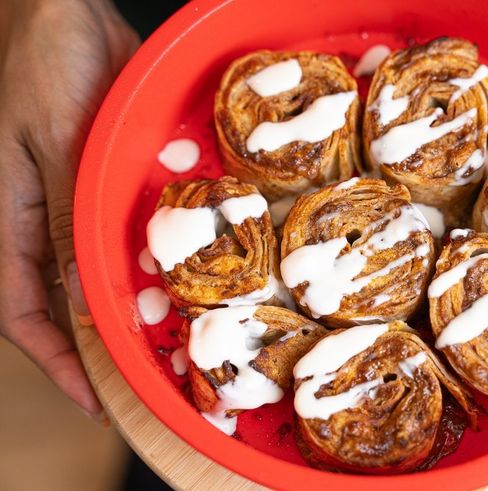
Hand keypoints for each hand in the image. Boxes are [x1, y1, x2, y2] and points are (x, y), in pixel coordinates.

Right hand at [0, 0, 138, 419]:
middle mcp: (40, 222)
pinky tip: (179, 275)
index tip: (95, 400)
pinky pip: (121, 231)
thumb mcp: (54, 142)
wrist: (64, 12)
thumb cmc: (40, 62)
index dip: (56, 363)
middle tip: (145, 379)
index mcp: (8, 220)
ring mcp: (74, 203)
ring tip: (169, 342)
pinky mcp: (104, 181)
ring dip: (126, 309)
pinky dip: (144, 258)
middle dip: (97, 347)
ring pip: (96, 273)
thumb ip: (67, 216)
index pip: (23, 314)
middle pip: (62, 305)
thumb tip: (82, 296)